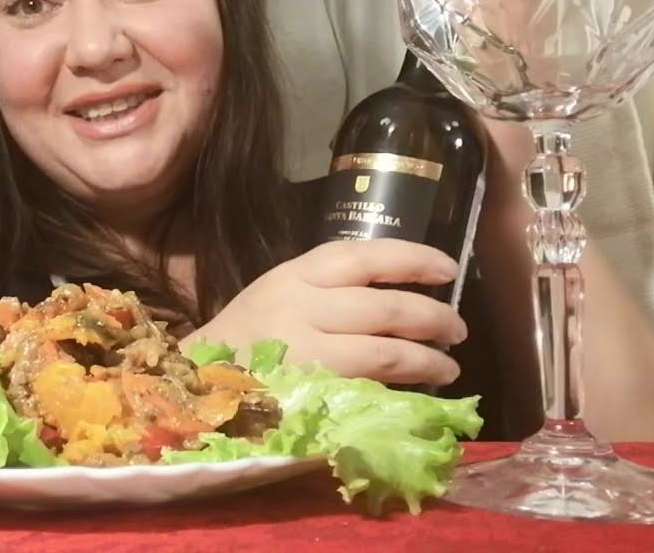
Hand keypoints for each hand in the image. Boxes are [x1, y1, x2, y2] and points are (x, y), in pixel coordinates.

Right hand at [185, 239, 467, 385]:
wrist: (196, 383)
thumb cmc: (248, 335)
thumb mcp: (280, 292)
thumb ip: (330, 288)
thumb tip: (401, 292)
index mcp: (294, 275)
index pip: (364, 256)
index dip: (413, 259)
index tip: (449, 269)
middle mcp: (299, 308)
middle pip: (384, 308)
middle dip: (432, 318)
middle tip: (458, 329)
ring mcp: (302, 355)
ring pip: (382, 354)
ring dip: (426, 360)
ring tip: (448, 366)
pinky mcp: (305, 395)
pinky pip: (365, 392)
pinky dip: (398, 391)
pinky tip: (416, 393)